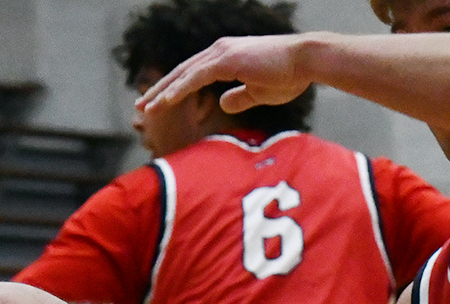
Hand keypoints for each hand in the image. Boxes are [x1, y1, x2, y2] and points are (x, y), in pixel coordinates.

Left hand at [140, 33, 316, 116]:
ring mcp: (222, 53)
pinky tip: (165, 100)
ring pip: (184, 74)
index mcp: (226, 57)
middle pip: (182, 71)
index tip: (157, 101)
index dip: (174, 87)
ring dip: (163, 91)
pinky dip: (179, 89)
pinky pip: (196, 77)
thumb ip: (240, 97)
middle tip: (141, 104)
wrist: (308, 61)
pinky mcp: (228, 60)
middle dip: (160, 88)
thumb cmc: (289, 76)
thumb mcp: (259, 92)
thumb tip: (222, 103)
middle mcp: (220, 50)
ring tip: (146, 107)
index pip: (193, 73)